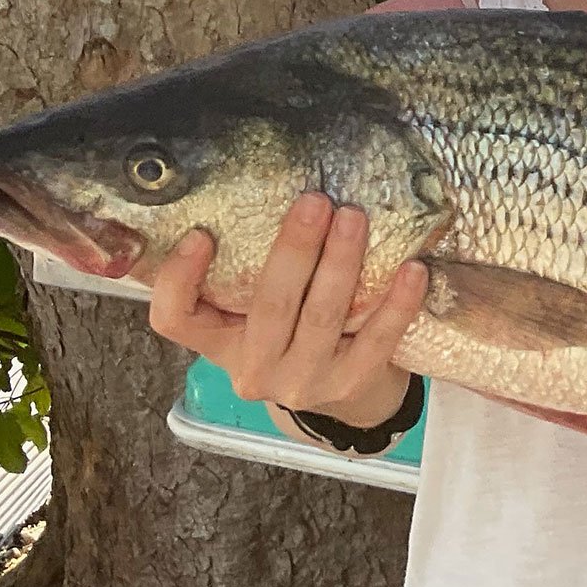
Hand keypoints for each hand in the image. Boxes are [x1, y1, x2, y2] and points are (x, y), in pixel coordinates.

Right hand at [147, 191, 427, 426]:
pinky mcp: (350, 385)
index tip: (201, 233)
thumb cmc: (293, 335)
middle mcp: (255, 369)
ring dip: (342, 263)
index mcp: (220, 344)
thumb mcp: (255, 314)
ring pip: (321, 316)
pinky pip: (377, 339)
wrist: (346, 395)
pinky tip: (411, 270)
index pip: (175, 320)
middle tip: (315, 202)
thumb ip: (246, 274)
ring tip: (355, 218)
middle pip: (268, 306)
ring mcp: (303, 382)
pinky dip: (396, 303)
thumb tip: (260, 191)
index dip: (179, 279)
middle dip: (295, 249)